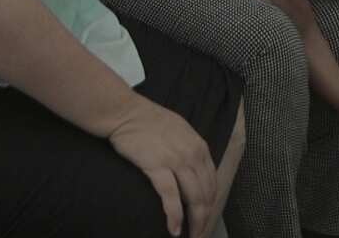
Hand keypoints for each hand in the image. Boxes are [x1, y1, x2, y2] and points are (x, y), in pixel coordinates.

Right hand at [109, 97, 217, 236]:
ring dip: (194, 222)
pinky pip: (171, 197)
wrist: (125, 112)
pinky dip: (174, 216)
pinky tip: (174, 229)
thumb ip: (190, 150)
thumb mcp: (180, 131)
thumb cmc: (148, 121)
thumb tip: (194, 172)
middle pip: (206, 194)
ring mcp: (176, 160)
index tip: (205, 218)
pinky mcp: (157, 166)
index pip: (213, 182)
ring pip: (194, 199)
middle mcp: (193, 154)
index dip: (210, 204)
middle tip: (199, 234)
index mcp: (200, 146)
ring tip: (190, 236)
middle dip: (205, 218)